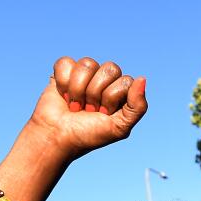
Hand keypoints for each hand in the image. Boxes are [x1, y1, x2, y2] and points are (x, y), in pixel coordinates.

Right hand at [24, 56, 147, 162]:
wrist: (58, 137)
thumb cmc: (89, 134)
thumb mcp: (120, 127)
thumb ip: (137, 107)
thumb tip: (142, 78)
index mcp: (121, 92)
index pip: (125, 81)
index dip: (111, 98)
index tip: (103, 113)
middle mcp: (105, 80)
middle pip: (110, 69)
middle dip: (96, 93)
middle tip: (89, 109)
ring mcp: (85, 74)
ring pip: (88, 63)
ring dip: (78, 89)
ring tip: (76, 105)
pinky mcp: (64, 71)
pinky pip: (66, 63)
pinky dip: (63, 82)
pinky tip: (63, 95)